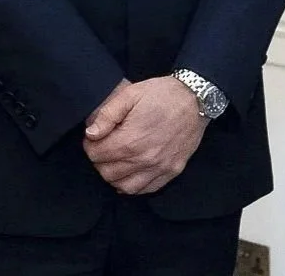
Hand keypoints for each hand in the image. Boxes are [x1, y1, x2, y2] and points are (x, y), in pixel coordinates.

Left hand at [82, 76, 207, 195]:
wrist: (195, 99)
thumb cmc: (161, 94)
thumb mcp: (130, 94)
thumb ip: (107, 115)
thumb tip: (91, 134)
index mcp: (131, 140)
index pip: (97, 155)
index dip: (90, 146)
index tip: (93, 138)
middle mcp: (144, 159)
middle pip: (108, 173)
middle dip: (99, 161)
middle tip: (103, 147)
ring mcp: (159, 168)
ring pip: (125, 187)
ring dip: (115, 176)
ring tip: (115, 160)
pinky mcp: (171, 172)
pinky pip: (146, 189)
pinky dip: (134, 185)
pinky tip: (131, 172)